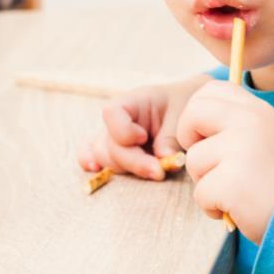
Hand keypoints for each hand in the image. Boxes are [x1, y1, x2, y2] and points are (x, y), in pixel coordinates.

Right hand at [77, 74, 209, 180]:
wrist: (184, 108)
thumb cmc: (181, 107)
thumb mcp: (182, 115)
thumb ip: (170, 137)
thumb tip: (163, 159)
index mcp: (131, 102)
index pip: (111, 113)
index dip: (124, 131)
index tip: (144, 137)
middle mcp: (116, 120)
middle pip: (108, 144)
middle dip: (133, 161)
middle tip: (160, 171)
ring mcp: (111, 136)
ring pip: (104, 157)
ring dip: (126, 168)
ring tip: (154, 171)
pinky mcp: (113, 150)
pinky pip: (90, 154)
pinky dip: (90, 162)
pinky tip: (96, 171)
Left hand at [176, 80, 273, 244]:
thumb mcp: (266, 138)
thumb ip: (237, 124)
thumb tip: (193, 122)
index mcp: (258, 110)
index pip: (210, 90)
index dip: (197, 113)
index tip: (206, 135)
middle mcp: (249, 122)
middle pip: (192, 114)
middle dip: (189, 139)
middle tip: (207, 162)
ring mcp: (239, 150)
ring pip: (194, 161)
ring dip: (206, 183)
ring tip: (235, 192)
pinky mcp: (231, 182)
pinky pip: (200, 193)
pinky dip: (212, 207)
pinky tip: (237, 209)